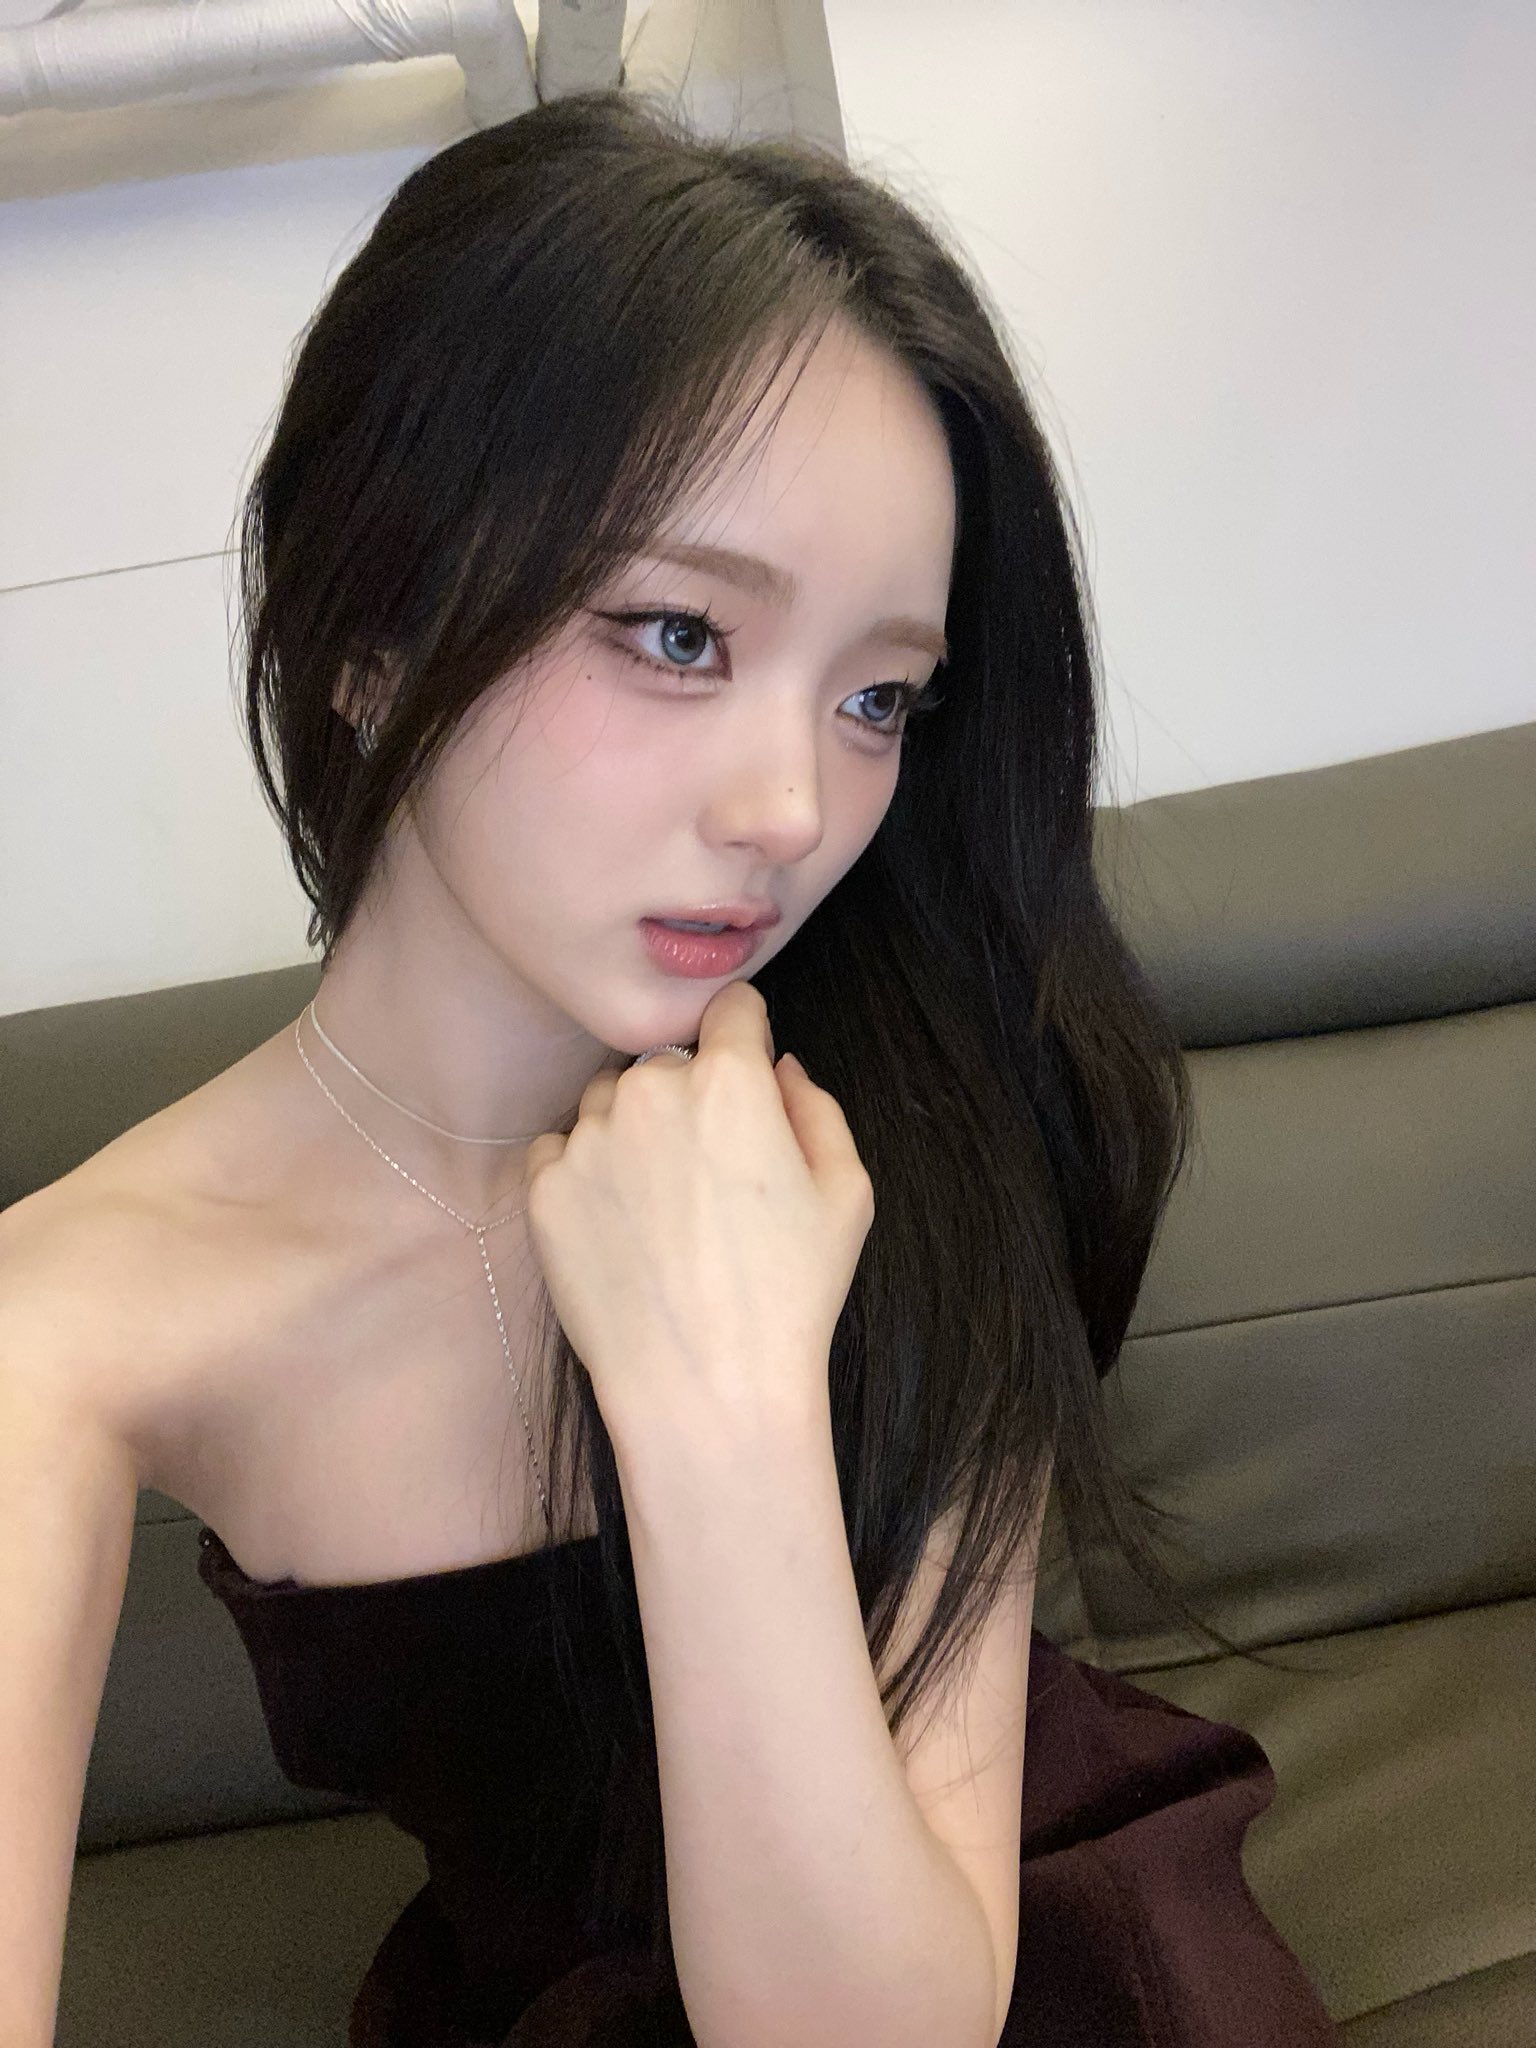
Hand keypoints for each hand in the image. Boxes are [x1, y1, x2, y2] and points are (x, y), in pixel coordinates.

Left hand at [521, 979, 874, 1443]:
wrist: (706, 1388)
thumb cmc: (790, 1295)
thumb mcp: (846, 1193)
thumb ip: (816, 1108)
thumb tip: (779, 1068)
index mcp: (729, 1081)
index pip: (731, 1008)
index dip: (745, 1036)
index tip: (745, 1070)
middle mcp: (650, 1092)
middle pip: (668, 1062)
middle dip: (689, 1097)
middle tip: (709, 1172)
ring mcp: (589, 1139)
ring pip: (609, 1102)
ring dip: (632, 1131)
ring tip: (663, 1207)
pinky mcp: (544, 1188)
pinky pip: (561, 1150)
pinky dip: (586, 1173)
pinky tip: (622, 1226)